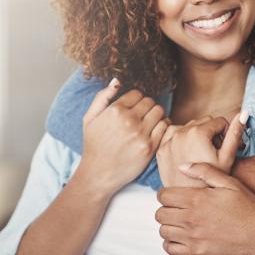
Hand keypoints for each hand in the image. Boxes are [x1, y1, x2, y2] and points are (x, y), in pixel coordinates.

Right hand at [78, 79, 168, 193]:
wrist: (98, 174)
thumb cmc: (93, 145)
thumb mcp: (89, 118)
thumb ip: (102, 97)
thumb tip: (116, 81)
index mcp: (114, 110)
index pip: (137, 94)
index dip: (136, 100)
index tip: (134, 108)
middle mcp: (128, 120)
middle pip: (150, 101)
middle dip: (147, 107)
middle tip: (142, 116)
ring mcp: (140, 134)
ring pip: (159, 111)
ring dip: (156, 115)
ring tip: (149, 122)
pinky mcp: (149, 147)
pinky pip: (164, 127)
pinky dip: (163, 126)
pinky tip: (155, 130)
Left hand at [156, 163, 254, 254]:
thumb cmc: (249, 208)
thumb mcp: (230, 183)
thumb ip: (204, 171)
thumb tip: (182, 166)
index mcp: (197, 200)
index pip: (163, 196)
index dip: (166, 193)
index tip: (173, 195)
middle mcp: (192, 220)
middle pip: (160, 214)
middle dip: (166, 209)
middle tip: (177, 208)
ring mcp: (193, 239)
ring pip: (164, 232)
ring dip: (169, 226)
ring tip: (180, 222)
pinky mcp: (197, 253)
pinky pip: (170, 249)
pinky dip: (172, 243)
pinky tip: (182, 237)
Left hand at [157, 111, 247, 187]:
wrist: (190, 201)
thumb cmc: (212, 182)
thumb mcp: (227, 157)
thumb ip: (235, 133)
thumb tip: (243, 113)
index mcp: (198, 132)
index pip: (218, 121)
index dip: (226, 132)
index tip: (227, 146)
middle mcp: (180, 133)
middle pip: (203, 122)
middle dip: (212, 133)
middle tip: (216, 151)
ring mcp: (168, 141)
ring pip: (188, 127)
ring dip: (197, 135)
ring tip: (202, 154)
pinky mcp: (161, 149)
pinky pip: (174, 136)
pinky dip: (182, 140)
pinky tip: (189, 155)